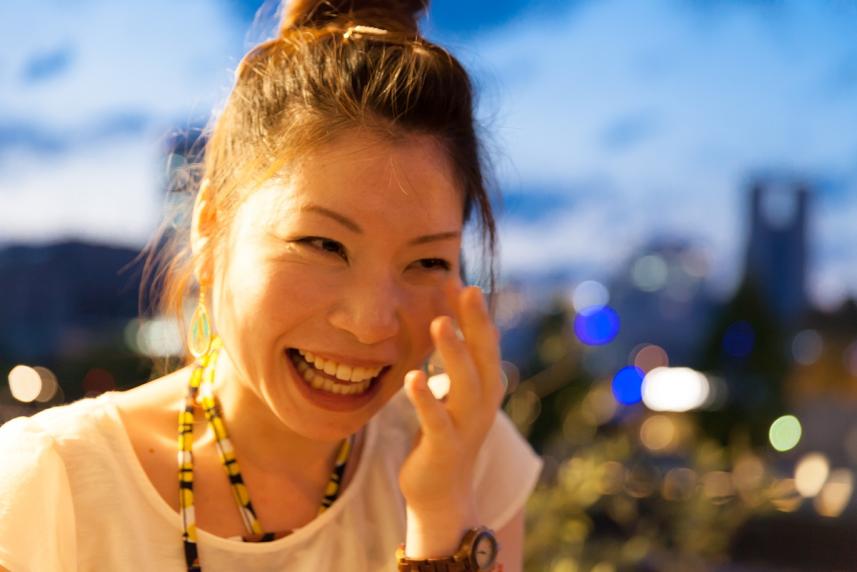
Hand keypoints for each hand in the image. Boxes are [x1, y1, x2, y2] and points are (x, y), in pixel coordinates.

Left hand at [399, 283, 504, 557]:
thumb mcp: (455, 392)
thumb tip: (444, 314)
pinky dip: (426, 399)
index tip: (461, 278)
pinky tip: (412, 377)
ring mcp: (466, 427)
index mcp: (486, 385)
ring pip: (466, 386)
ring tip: (440, 323)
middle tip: (467, 288)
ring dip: (454, 354)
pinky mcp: (444, 448)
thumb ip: (454, 359)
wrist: (443, 493)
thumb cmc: (445, 433)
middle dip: (477, 322)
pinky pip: (437, 421)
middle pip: (485, 356)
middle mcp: (483, 403)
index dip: (476, 312)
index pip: (485, 341)